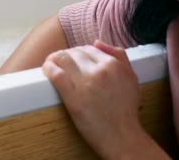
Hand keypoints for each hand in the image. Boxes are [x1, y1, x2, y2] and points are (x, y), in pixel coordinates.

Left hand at [42, 40, 144, 158]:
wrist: (122, 136)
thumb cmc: (126, 110)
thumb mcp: (131, 78)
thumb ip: (119, 56)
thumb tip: (97, 42)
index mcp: (113, 65)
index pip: (89, 48)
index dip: (78, 52)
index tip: (73, 58)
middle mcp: (100, 71)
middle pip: (75, 52)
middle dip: (66, 55)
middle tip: (60, 61)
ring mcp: (86, 83)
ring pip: (63, 59)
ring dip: (54, 58)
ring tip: (50, 63)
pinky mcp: (73, 97)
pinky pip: (56, 74)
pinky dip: (48, 68)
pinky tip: (46, 69)